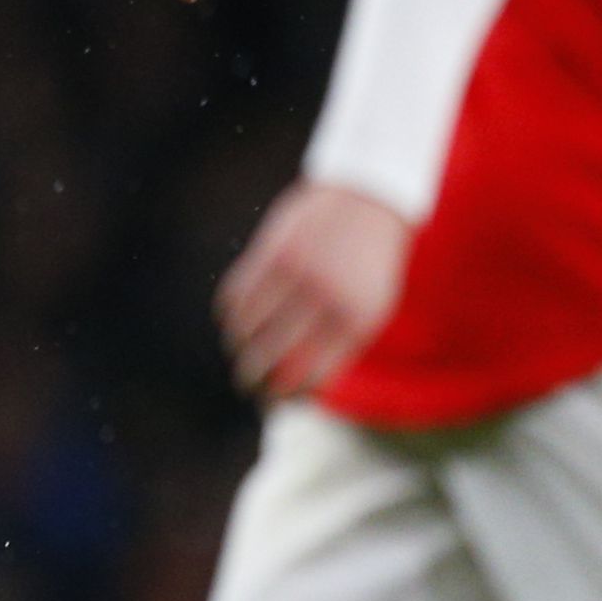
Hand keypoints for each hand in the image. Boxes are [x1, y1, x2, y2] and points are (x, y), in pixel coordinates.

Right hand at [218, 178, 411, 402]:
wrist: (368, 201)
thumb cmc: (369, 266)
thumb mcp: (371, 308)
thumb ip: (339, 345)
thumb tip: (298, 387)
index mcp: (357, 319)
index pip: (312, 374)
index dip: (289, 393)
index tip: (277, 399)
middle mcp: (325, 299)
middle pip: (271, 355)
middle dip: (253, 378)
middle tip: (247, 385)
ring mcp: (295, 274)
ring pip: (246, 328)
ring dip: (237, 346)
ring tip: (238, 352)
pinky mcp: (270, 253)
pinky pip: (235, 297)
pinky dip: (230, 315)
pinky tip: (234, 322)